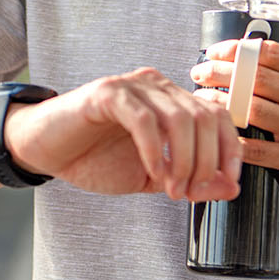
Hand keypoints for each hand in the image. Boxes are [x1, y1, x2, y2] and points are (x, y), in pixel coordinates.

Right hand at [4, 67, 241, 201]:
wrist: (46, 151)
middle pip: (204, 117)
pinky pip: (143, 119)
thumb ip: (193, 181)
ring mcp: (133, 86)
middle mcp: (157, 86)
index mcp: (171, 100)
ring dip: (182, 161)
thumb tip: (232, 187)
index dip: (230, 148)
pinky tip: (152, 173)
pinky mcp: (108, 93)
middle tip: (190, 193)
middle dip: (205, 162)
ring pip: (179, 117)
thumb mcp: (153, 177)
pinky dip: (154, 150)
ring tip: (172, 190)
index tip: (228, 181)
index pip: (217, 114)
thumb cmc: (95, 159)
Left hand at [190, 40, 278, 213]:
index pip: (270, 52)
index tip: (215, 52)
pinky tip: (217, 130)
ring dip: (220, 102)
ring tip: (202, 97)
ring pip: (251, 109)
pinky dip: (230, 138)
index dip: (236, 49)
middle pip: (256, 77)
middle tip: (200, 72)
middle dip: (220, 72)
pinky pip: (253, 148)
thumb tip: (245, 53)